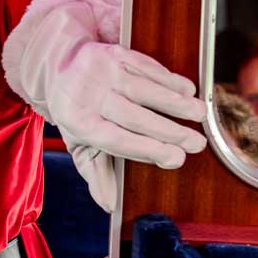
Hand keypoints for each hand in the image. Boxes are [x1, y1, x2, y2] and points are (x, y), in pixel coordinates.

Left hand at [52, 41, 206, 209]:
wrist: (58, 66)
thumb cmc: (76, 112)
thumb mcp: (78, 142)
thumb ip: (95, 172)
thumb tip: (109, 205)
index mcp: (78, 122)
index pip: (116, 140)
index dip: (147, 149)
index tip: (175, 159)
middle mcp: (87, 95)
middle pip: (133, 116)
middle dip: (169, 131)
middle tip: (196, 143)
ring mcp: (100, 71)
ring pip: (143, 89)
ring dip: (175, 102)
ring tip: (199, 115)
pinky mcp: (113, 52)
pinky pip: (144, 66)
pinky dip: (168, 78)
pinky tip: (187, 89)